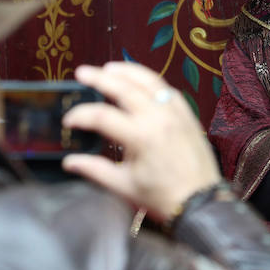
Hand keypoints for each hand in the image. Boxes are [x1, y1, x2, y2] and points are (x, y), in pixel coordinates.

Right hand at [61, 62, 221, 221]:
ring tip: (108, 68)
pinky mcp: (187, 114)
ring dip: (127, 71)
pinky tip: (138, 81)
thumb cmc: (162, 197)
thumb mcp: (124, 186)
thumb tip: (70, 161)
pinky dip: (150, 82)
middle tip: (82, 72)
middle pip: (124, 88)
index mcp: (141, 137)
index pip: (102, 116)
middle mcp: (158, 118)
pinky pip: (166, 89)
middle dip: (100, 78)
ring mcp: (175, 113)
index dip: (81, 115)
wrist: (201, 201)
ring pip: (149, 81)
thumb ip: (95, 170)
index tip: (69, 120)